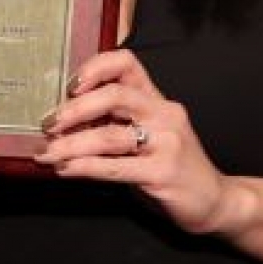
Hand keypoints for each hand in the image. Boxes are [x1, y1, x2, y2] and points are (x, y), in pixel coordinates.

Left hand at [39, 50, 244, 236]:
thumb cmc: (172, 166)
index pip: (127, 63)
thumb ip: (116, 123)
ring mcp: (166, 143)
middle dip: (74, 109)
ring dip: (70, 145)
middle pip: (114, 95)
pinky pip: (114, 167)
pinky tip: (66, 170)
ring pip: (109, 135)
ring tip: (47, 154)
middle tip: (48, 124)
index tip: (69, 86)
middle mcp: (164, 114)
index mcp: (158, 99)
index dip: (95, 68)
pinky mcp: (163, 173)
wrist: (215, 200)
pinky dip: (84, 167)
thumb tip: (63, 122)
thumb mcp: (150, 135)